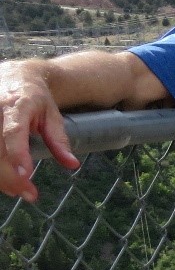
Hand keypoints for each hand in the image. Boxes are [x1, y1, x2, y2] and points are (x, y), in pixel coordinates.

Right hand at [0, 60, 78, 202]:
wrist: (16, 74)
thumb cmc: (36, 97)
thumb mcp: (53, 116)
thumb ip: (59, 140)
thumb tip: (72, 164)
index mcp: (16, 106)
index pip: (13, 132)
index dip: (17, 155)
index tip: (25, 177)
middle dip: (11, 176)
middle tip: (29, 194)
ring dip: (0, 177)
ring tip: (17, 190)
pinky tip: (5, 180)